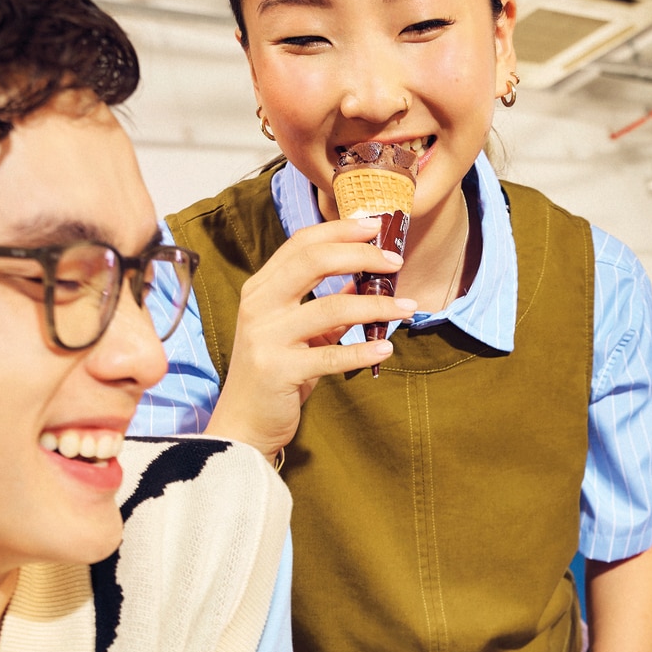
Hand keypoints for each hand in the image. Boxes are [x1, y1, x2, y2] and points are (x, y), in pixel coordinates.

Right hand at [203, 219, 416, 455]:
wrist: (244, 423)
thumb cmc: (274, 374)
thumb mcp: (298, 332)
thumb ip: (327, 305)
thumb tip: (365, 280)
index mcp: (262, 289)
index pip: (302, 244)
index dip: (341, 230)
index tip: (376, 227)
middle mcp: (260, 306)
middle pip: (313, 262)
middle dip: (360, 255)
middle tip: (396, 260)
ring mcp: (267, 337)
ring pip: (330, 308)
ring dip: (376, 305)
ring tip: (407, 308)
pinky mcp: (279, 370)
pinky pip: (331, 355)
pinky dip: (363, 350)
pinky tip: (386, 347)